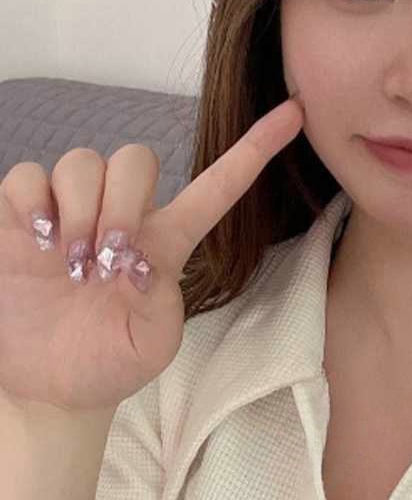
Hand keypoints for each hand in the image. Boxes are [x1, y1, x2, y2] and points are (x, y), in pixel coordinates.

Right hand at [0, 98, 303, 414]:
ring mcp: (72, 212)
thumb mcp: (151, 346)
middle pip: (135, 158)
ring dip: (78, 211)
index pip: (218, 184)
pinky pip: (26, 177)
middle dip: (121, 203)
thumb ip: (160, 306)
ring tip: (71, 265)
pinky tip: (37, 241)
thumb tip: (141, 265)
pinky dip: (31, 203)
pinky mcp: (21, 219)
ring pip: (83, 161)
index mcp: (168, 239)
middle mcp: (124, 214)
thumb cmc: (110, 361)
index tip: (296, 113)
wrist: (50, 386)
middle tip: (105, 262)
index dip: (257, 147)